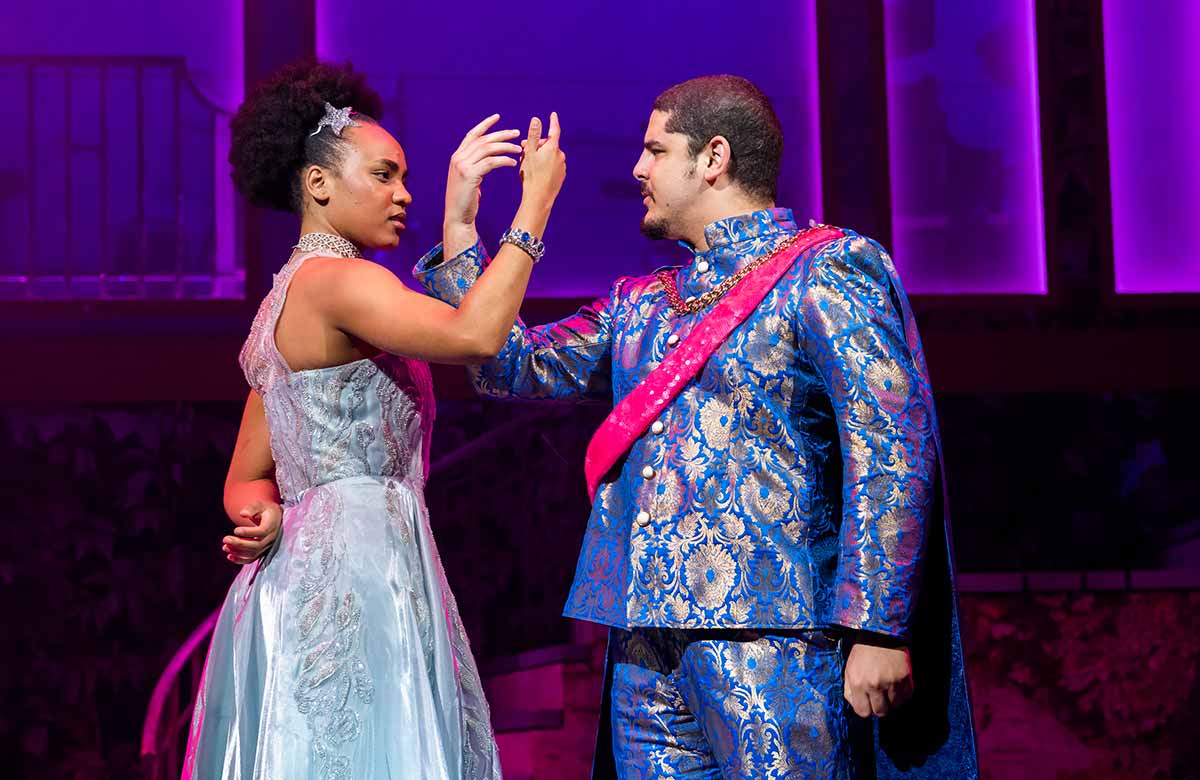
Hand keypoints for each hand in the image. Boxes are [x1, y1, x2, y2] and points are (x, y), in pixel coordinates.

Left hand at [222, 500, 281, 564]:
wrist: (276, 519)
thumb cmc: (266, 510)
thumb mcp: (261, 505)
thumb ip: (252, 508)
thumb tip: (243, 513)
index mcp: (271, 526)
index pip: (261, 532)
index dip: (248, 533)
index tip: (235, 530)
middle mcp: (271, 538)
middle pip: (256, 545)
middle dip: (239, 544)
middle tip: (225, 539)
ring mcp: (267, 547)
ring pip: (253, 554)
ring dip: (238, 552)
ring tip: (225, 547)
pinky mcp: (262, 551)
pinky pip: (252, 559)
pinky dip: (240, 560)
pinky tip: (229, 556)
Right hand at [444, 114, 522, 229]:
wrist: (457, 217)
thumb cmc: (465, 201)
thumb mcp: (468, 179)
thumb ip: (474, 166)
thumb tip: (486, 159)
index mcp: (457, 157)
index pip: (472, 135)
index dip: (485, 125)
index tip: (498, 117)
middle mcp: (458, 158)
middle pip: (483, 140)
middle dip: (501, 134)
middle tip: (517, 133)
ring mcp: (462, 166)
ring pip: (487, 149)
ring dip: (505, 147)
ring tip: (518, 149)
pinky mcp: (470, 175)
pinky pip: (490, 162)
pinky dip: (503, 160)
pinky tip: (513, 163)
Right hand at [516, 112, 565, 212]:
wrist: (539, 198)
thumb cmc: (531, 175)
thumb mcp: (529, 153)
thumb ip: (533, 135)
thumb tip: (536, 119)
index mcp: (553, 148)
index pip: (554, 130)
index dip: (553, 121)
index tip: (553, 114)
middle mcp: (561, 156)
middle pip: (549, 144)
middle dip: (537, 145)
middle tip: (523, 151)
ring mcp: (562, 167)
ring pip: (550, 156)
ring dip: (540, 156)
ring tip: (528, 165)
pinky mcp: (561, 176)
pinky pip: (553, 166)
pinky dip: (545, 165)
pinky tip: (536, 173)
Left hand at [843, 642, 913, 717]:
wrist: (881, 633)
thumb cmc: (863, 652)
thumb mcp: (849, 669)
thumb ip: (850, 689)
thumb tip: (856, 705)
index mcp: (858, 683)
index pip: (863, 712)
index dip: (865, 709)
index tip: (868, 704)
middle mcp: (875, 685)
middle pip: (880, 713)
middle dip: (879, 708)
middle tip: (879, 698)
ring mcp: (891, 682)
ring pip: (894, 706)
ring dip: (892, 701)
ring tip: (888, 688)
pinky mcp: (905, 678)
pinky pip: (906, 697)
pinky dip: (902, 695)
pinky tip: (897, 685)